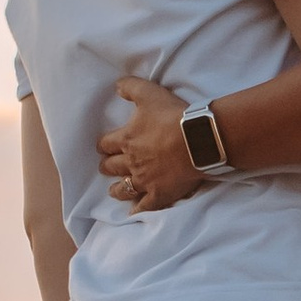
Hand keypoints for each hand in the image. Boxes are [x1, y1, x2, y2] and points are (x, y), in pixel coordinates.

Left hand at [97, 76, 198, 211]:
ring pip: (123, 188)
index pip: (105, 144)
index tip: (104, 146)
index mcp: (126, 139)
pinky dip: (137, 210)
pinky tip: (132, 213)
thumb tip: (116, 86)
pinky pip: (144, 206)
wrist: (197, 139)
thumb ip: (130, 87)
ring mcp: (145, 180)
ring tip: (114, 190)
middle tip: (107, 166)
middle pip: (111, 166)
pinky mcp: (159, 194)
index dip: (103, 145)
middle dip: (107, 166)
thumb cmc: (173, 116)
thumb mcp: (149, 93)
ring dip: (117, 189)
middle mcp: (131, 161)